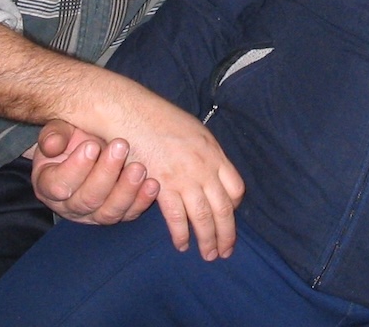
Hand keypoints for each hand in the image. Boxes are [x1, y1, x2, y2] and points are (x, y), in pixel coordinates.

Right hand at [31, 120, 158, 224]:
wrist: (89, 145)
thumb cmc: (72, 138)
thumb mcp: (60, 130)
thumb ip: (54, 135)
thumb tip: (52, 145)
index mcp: (48, 185)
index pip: (58, 185)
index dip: (75, 168)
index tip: (92, 145)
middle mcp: (69, 206)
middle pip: (87, 200)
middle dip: (106, 173)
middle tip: (121, 146)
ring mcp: (94, 215)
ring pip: (109, 212)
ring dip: (126, 190)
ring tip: (139, 167)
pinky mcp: (117, 214)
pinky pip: (130, 214)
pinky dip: (142, 201)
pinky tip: (152, 184)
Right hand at [98, 78, 245, 261]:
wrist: (132, 113)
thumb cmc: (159, 119)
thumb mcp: (194, 130)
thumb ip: (206, 152)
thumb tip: (212, 168)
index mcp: (214, 153)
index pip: (236, 188)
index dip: (234, 207)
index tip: (229, 217)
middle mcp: (204, 167)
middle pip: (224, 208)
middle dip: (227, 234)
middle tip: (226, 251)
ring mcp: (184, 177)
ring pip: (204, 217)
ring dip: (208, 240)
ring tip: (209, 255)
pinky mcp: (163, 185)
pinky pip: (177, 217)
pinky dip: (181, 234)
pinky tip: (182, 245)